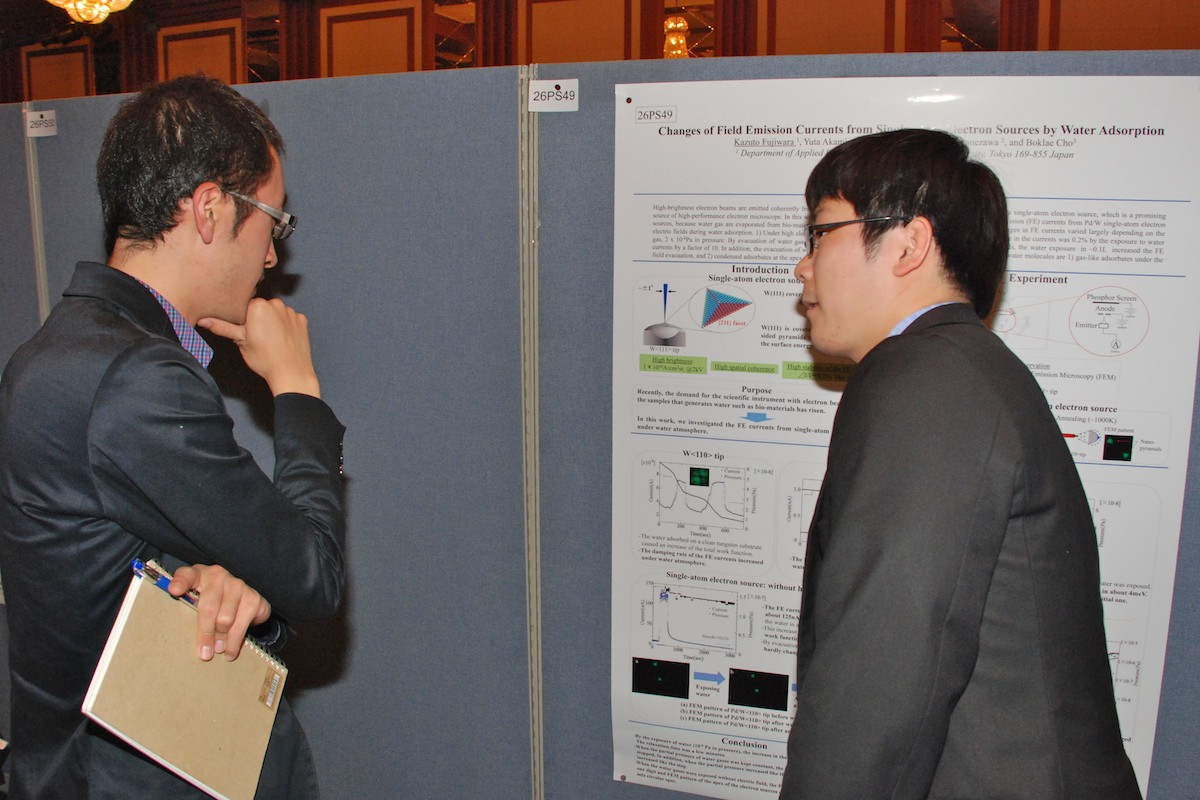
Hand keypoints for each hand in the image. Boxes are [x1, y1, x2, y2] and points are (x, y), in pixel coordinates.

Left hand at [169, 564, 271, 660]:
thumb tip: (177, 600)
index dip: (180, 582)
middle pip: (208, 608)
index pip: (186, 575)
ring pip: (226, 619)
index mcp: (198, 574)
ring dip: (222, 640)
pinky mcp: (254, 597)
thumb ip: (184, 601)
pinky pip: (243, 624)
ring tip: (219, 651)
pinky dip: (236, 641)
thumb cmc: (209, 598)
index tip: (174, 591)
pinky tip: (232, 648)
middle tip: (205, 653)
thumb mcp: (194, 597)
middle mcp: (219, 576)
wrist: (238, 595)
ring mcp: (239, 585)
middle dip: (206, 633)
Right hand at [197, 298, 320, 397]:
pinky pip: (290, 318)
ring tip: (272, 340)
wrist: (291, 373)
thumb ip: (222, 327)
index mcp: (258, 306)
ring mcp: (291, 312)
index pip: (246, 304)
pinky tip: (283, 339)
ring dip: (273, 321)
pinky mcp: (302, 320)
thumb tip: (204, 320)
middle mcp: (276, 304)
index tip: (246, 330)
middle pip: (262, 306)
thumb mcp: (240, 342)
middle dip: (259, 318)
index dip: (245, 318)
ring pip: (277, 312)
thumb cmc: (265, 359)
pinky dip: (287, 326)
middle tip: (258, 337)